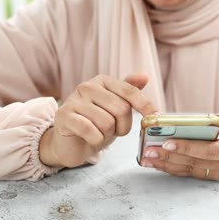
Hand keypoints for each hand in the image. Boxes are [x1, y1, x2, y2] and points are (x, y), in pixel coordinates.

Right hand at [39, 73, 157, 167]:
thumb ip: (129, 92)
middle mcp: (87, 86)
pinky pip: (90, 130)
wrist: (70, 143)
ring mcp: (74, 100)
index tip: (154, 116)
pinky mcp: (64, 116)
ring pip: (107, 122)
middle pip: (121, 108)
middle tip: (114, 131)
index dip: (145, 105)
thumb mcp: (116, 108)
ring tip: (99, 133)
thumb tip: (144, 76)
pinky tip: (90, 138)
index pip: (129, 91)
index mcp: (103, 81)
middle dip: (123, 126)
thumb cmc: (96, 124)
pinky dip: (95, 139)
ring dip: (107, 134)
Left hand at [140, 98, 218, 182]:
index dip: (188, 148)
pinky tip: (160, 162)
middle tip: (149, 152)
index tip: (167, 143)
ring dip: (169, 165)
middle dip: (171, 157)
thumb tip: (215, 123)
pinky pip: (195, 173)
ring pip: (193, 171)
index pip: (210, 151)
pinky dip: (176, 167)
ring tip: (148, 159)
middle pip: (198, 163)